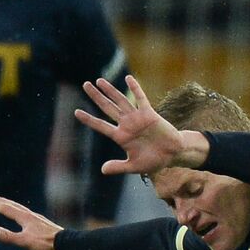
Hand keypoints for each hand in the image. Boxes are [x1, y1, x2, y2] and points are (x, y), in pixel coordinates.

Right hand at [0, 195, 60, 249]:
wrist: (68, 245)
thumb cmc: (46, 244)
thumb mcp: (25, 242)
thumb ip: (8, 236)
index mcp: (26, 218)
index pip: (6, 209)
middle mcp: (32, 216)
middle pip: (15, 206)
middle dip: (4, 202)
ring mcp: (40, 220)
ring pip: (24, 210)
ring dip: (14, 206)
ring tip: (9, 205)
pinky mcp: (46, 226)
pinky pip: (31, 216)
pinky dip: (24, 214)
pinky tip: (27, 219)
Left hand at [76, 74, 206, 175]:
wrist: (173, 155)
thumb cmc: (154, 161)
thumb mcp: (135, 166)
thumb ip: (119, 167)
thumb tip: (102, 170)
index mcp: (121, 137)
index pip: (101, 126)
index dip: (89, 119)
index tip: (77, 112)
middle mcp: (127, 124)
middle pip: (108, 108)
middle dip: (96, 97)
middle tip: (85, 85)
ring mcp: (137, 118)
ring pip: (121, 101)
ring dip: (110, 90)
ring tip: (99, 80)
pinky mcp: (149, 114)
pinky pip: (141, 99)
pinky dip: (135, 88)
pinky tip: (128, 78)